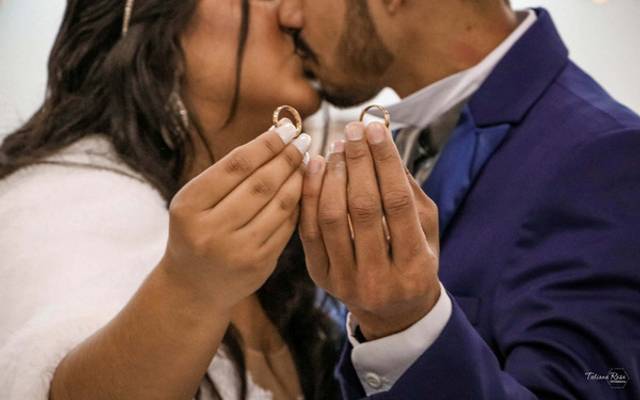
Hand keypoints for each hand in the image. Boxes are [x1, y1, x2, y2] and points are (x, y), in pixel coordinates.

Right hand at [161, 120, 310, 310]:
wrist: (193, 286)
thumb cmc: (197, 230)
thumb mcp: (197, 201)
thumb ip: (229, 173)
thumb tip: (277, 135)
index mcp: (189, 206)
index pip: (236, 165)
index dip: (266, 144)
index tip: (287, 128)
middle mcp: (210, 230)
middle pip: (261, 184)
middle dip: (287, 158)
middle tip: (304, 140)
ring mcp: (236, 251)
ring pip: (279, 205)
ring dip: (298, 178)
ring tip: (307, 160)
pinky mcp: (259, 265)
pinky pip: (287, 226)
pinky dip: (299, 204)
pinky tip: (306, 188)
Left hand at [299, 122, 440, 339]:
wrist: (392, 312)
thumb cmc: (415, 263)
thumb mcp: (428, 234)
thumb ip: (412, 194)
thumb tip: (385, 149)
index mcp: (414, 266)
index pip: (398, 203)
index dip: (385, 162)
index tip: (375, 129)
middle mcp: (379, 277)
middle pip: (364, 208)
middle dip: (357, 162)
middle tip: (353, 131)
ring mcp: (345, 279)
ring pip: (332, 217)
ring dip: (333, 175)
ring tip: (337, 147)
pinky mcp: (321, 276)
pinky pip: (308, 230)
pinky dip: (310, 194)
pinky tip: (316, 168)